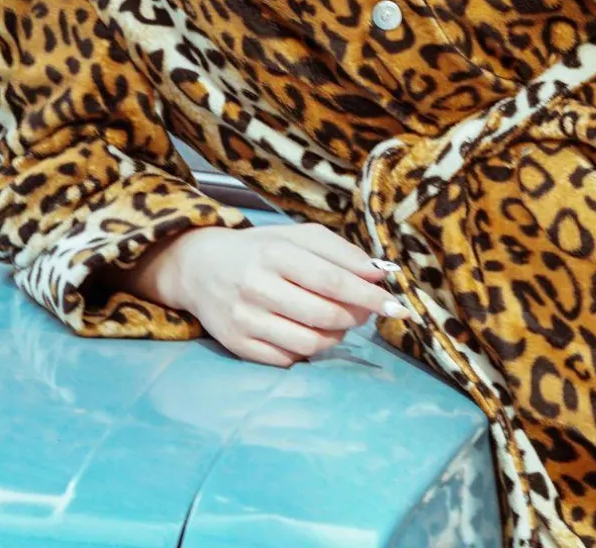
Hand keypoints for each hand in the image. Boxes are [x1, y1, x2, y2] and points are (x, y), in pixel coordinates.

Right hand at [127, 222, 409, 367]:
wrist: (200, 268)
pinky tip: (307, 331)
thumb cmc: (258, 250)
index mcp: (274, 253)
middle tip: (366, 310)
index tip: (396, 304)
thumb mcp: (295, 236)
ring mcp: (246, 320)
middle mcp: (257, 287)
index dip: (368, 295)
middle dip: (357, 316)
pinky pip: (290, 359)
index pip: (332, 280)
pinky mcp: (239, 346)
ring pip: (311, 343)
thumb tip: (380, 273)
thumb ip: (339, 251)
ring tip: (337, 320)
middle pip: (326, 315)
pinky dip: (308, 349)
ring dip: (336, 335)